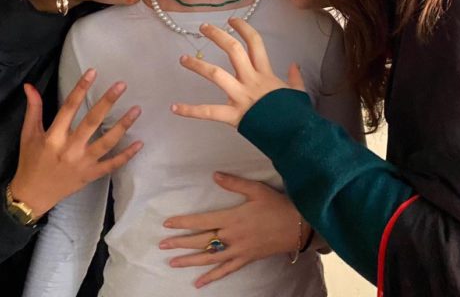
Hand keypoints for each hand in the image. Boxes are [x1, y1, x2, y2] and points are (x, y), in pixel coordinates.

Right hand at [10, 69, 141, 216]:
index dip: (81, 88)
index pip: (69, 107)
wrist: (32, 196)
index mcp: (53, 137)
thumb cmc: (30, 161)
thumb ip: (33, 109)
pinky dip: (126, 155)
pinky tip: (140, 143)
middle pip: (92, 122)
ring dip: (123, 126)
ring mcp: (82, 163)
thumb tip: (30, 86)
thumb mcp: (28, 134)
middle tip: (122, 85)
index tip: (93, 72)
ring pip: (106, 143)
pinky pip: (111, 165)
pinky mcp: (90, 175)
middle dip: (107, 102)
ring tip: (137, 110)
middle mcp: (69, 149)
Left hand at [159, 172, 308, 287]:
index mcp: (232, 218)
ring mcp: (238, 251)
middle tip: (162, 245)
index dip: (183, 223)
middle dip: (180, 243)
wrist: (297, 227)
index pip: (201, 221)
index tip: (167, 224)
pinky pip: (226, 270)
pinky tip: (199, 283)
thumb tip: (214, 176)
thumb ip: (234, 183)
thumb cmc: (276, 205)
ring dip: (190, 261)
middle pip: (201, 241)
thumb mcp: (256, 189)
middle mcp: (232, 237)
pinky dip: (211, 277)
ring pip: (209, 258)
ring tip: (173, 263)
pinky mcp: (246, 259)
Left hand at [171, 17, 304, 127]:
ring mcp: (241, 97)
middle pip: (233, 50)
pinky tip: (174, 107)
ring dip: (198, 65)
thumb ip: (295, 78)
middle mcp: (251, 80)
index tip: (232, 20)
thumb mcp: (298, 93)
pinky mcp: (234, 116)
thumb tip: (294, 65)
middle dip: (218, 36)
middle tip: (203, 27)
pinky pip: (209, 112)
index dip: (243, 28)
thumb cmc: (296, 116)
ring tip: (183, 59)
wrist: (296, 136)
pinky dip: (191, 111)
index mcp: (266, 74)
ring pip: (216, 75)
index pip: (255, 43)